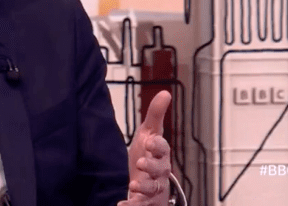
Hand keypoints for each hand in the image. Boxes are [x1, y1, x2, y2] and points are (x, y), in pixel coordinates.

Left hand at [119, 90, 172, 205]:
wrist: (145, 179)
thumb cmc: (148, 153)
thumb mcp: (149, 133)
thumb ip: (155, 114)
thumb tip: (165, 92)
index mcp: (160, 153)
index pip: (162, 148)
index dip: (158, 145)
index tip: (150, 142)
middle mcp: (160, 171)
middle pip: (160, 169)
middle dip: (152, 166)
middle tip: (142, 163)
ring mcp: (154, 187)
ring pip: (153, 188)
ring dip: (144, 187)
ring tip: (133, 185)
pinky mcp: (145, 201)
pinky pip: (141, 204)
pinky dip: (133, 205)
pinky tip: (123, 205)